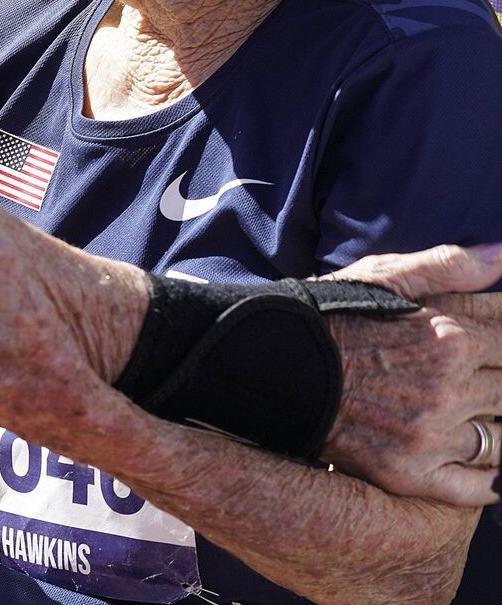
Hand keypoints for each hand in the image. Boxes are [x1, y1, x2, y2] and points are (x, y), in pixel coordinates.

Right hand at [323, 243, 501, 504]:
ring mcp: (431, 438)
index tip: (490, 346)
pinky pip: (475, 487)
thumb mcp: (385, 275)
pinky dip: (487, 479)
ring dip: (496, 426)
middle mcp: (448, 390)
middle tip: (479, 376)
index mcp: (449, 338)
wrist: (275, 363)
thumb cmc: (331, 313)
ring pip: (501, 442)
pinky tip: (481, 464)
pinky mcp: (410, 475)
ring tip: (478, 412)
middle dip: (498, 382)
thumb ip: (451, 266)